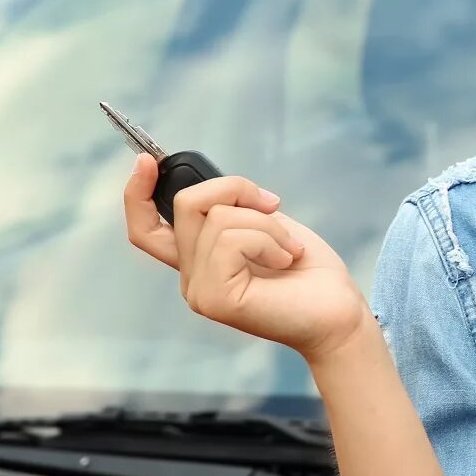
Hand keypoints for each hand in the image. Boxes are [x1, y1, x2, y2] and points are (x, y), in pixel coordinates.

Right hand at [122, 153, 371, 361]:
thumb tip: (215, 188)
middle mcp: (192, 277)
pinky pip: (230, 240)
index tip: (147, 161)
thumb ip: (231, 209)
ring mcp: (199, 291)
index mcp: (200, 259)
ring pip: (217, 219)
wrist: (339, 313)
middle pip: (187, 204)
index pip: (146, 229)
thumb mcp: (267, 224)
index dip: (136, 192)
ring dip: (266, 224)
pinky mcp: (215, 299)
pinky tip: (286, 260)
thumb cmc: (309, 271)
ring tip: (290, 248)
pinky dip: (268, 240)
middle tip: (273, 206)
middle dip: (236, 190)